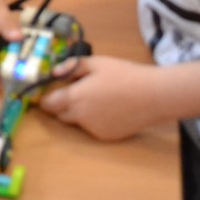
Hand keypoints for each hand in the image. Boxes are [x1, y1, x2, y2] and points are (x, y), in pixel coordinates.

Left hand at [39, 56, 163, 140]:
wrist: (152, 96)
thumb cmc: (124, 75)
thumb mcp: (96, 62)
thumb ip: (72, 66)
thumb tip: (54, 72)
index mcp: (75, 98)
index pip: (48, 104)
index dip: (46, 98)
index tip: (51, 91)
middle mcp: (80, 117)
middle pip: (60, 115)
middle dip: (62, 105)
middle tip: (76, 91)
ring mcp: (93, 129)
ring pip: (77, 122)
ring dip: (79, 112)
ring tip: (98, 97)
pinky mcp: (105, 137)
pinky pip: (92, 128)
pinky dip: (94, 120)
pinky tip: (110, 108)